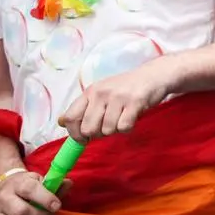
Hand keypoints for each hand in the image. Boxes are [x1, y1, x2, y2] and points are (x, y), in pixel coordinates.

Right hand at [0, 170, 69, 214]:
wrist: (1, 189)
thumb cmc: (25, 188)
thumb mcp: (40, 181)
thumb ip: (54, 185)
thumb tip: (68, 184)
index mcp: (17, 184)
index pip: (30, 190)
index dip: (46, 199)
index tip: (56, 206)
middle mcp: (2, 199)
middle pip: (21, 212)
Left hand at [59, 57, 173, 140]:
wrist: (153, 76)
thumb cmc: (126, 87)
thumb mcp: (101, 93)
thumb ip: (83, 107)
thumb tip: (60, 122)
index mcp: (90, 91)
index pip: (70, 117)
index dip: (74, 133)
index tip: (84, 138)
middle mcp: (101, 93)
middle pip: (88, 128)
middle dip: (97, 134)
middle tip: (107, 127)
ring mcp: (118, 97)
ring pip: (106, 130)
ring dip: (114, 130)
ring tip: (122, 118)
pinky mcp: (135, 102)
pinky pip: (123, 127)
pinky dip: (128, 128)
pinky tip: (132, 117)